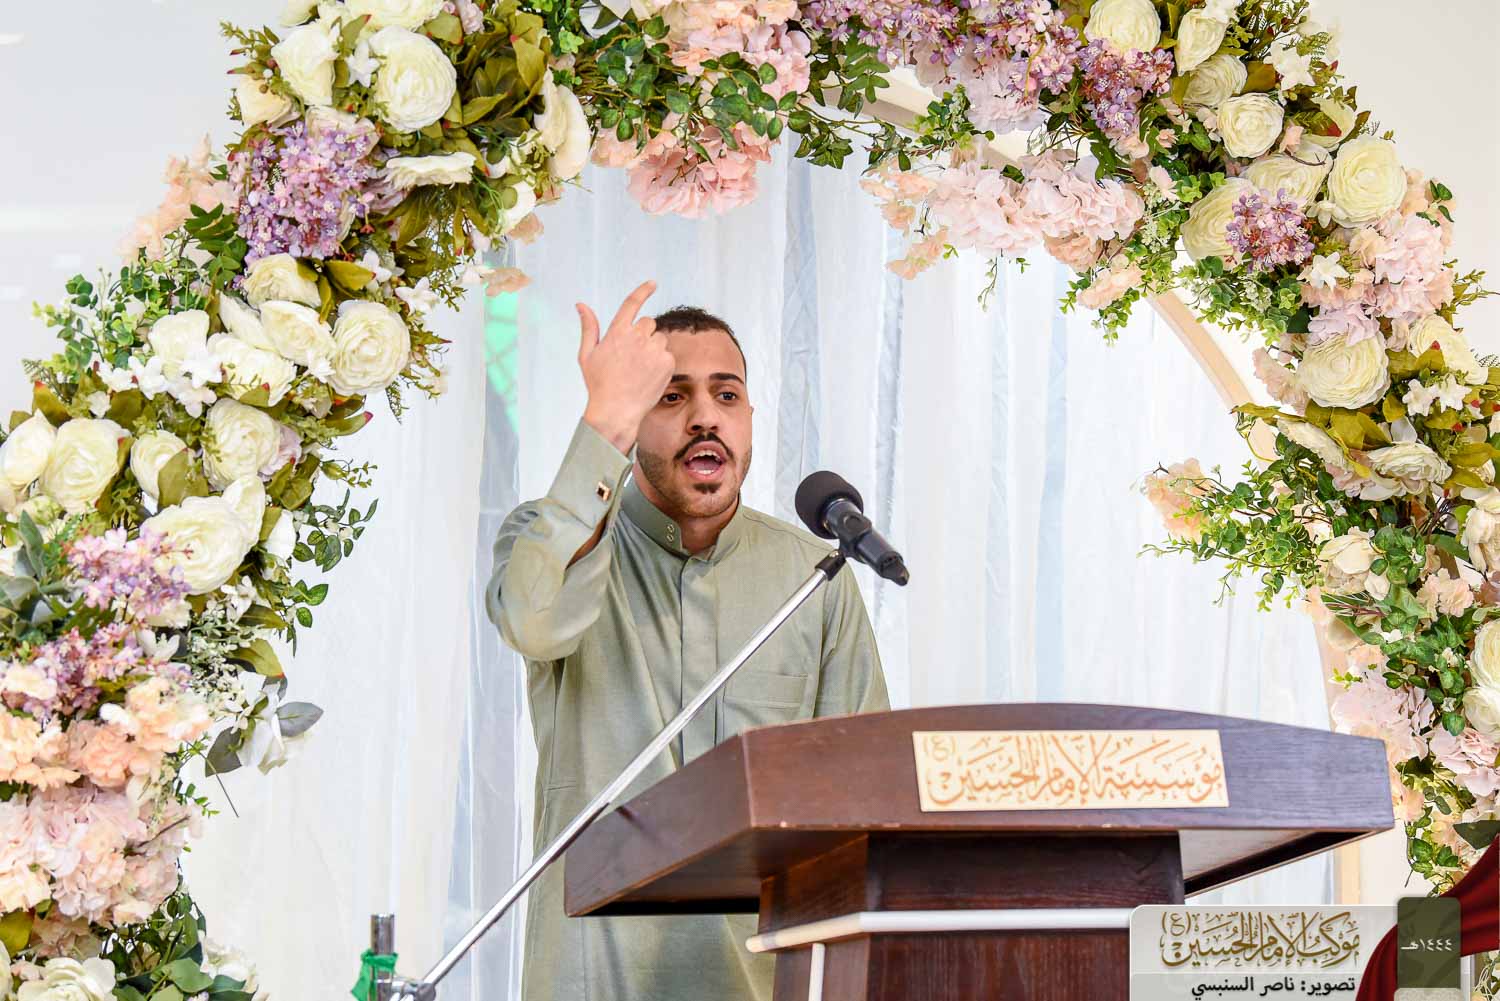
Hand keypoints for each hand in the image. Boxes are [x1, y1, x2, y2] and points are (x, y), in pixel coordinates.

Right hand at [578, 280, 673, 453]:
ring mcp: (654, 349)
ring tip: (640, 369)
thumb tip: (581, 305)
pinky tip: (649, 376)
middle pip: (648, 323)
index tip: (652, 284)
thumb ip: (588, 327)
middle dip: (643, 334)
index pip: (632, 303)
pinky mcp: (667, 362)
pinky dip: (661, 363)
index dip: (643, 291)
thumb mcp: (587, 355)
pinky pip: (667, 354)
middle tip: (633, 356)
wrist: (617, 410)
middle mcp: (637, 337)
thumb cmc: (599, 384)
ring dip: (653, 348)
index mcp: (617, 332)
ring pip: (660, 339)